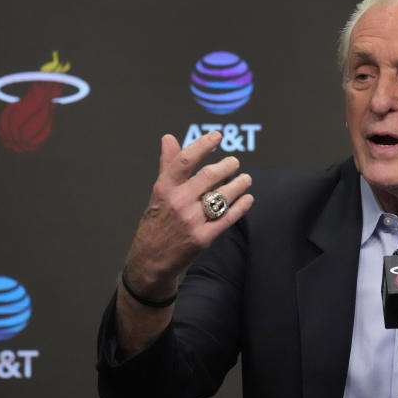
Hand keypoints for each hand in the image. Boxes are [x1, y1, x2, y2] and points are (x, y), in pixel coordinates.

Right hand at [123, 131, 253, 298]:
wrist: (150, 261)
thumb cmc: (156, 223)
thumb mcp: (158, 194)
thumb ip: (168, 165)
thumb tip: (169, 138)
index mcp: (164, 188)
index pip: (185, 159)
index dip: (203, 145)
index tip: (217, 136)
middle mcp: (177, 203)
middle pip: (209, 176)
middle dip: (227, 166)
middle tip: (235, 162)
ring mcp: (191, 221)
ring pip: (222, 196)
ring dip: (239, 185)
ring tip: (246, 179)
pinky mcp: (203, 238)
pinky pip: (228, 217)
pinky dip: (241, 206)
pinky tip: (247, 199)